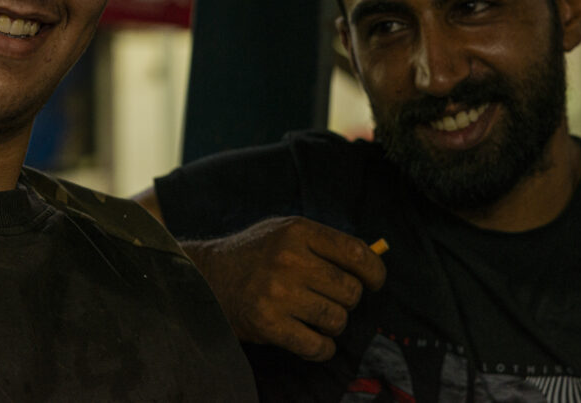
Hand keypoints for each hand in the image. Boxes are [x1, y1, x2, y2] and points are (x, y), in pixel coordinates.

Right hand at [182, 216, 385, 360]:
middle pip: (350, 291)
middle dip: (348, 300)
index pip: (356, 253)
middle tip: (332, 299)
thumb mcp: (284, 231)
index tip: (374, 282)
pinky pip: (317, 346)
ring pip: (337, 319)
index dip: (374, 272)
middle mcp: (288, 259)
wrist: (206, 277)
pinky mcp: (268, 324)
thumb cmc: (255, 254)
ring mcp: (277, 293)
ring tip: (318, 318)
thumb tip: (372, 259)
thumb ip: (324, 243)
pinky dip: (322, 349)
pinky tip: (314, 340)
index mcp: (297, 230)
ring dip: (333, 324)